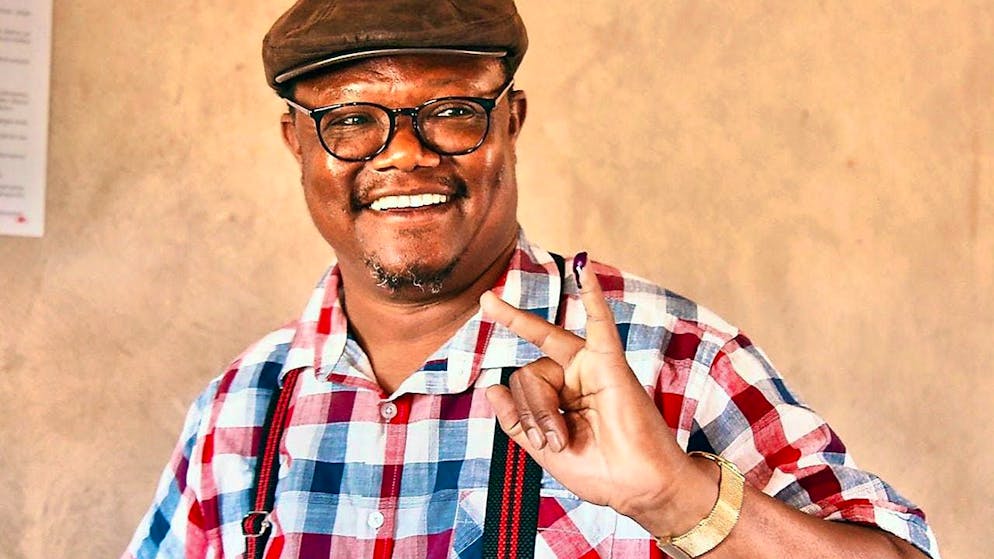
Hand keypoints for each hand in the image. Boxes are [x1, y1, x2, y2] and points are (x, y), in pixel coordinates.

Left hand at [479, 256, 708, 533]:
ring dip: (542, 410)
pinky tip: (584, 268)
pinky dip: (592, 294)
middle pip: (527, 374)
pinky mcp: (610, 364)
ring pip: (537, 369)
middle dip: (532, 410)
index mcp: (561, 395)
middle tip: (553, 438)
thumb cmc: (601, 472)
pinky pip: (599, 322)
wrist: (641, 487)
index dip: (526, 418)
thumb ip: (516, 420)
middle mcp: (574, 375)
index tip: (550, 444)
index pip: (523, 386)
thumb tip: (490, 386)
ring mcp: (591, 366)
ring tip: (565, 435)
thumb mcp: (544, 450)